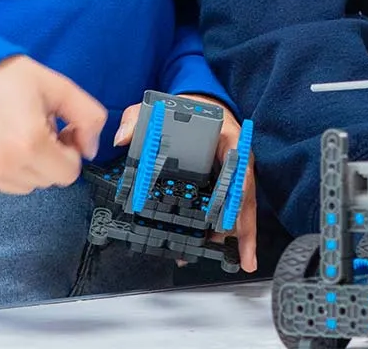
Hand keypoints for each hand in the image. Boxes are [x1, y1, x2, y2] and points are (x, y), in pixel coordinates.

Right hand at [0, 55, 106, 194]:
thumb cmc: (5, 77)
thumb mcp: (58, 87)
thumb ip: (89, 118)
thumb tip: (91, 151)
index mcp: (30, 144)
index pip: (68, 173)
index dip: (67, 150)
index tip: (55, 130)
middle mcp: (2, 167)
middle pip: (44, 181)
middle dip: (46, 158)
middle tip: (31, 128)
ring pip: (19, 186)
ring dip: (22, 166)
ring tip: (9, 134)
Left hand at [113, 94, 258, 271]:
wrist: (203, 106)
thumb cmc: (187, 107)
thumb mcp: (160, 108)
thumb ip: (139, 120)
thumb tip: (122, 139)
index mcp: (228, 138)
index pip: (237, 165)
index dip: (236, 191)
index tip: (231, 214)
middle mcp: (238, 159)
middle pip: (245, 195)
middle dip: (243, 226)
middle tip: (243, 256)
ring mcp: (237, 173)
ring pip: (243, 206)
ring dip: (239, 235)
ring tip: (235, 261)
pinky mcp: (229, 184)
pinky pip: (234, 208)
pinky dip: (233, 230)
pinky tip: (228, 250)